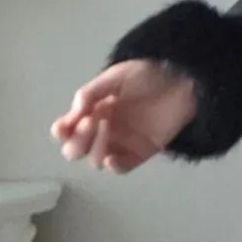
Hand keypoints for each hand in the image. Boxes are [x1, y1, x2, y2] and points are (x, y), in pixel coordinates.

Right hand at [49, 58, 196, 173]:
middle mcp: (102, 130)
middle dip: (77, 140)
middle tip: (90, 121)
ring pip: (96, 160)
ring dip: (95, 147)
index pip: (66, 129)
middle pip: (76, 150)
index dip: (61, 131)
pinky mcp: (141, 153)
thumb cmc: (147, 74)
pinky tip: (112, 157)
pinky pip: (122, 167)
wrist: (180, 79)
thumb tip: (75, 111)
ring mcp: (121, 143)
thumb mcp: (115, 77)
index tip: (64, 126)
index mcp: (92, 111)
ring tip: (106, 124)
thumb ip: (92, 92)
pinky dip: (114, 165)